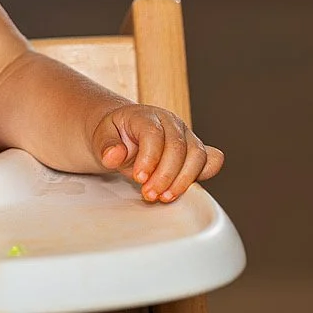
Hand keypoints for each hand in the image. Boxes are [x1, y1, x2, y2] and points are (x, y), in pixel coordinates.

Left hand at [94, 104, 223, 202]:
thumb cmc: (115, 136)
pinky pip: (211, 161)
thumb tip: (113, 155)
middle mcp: (170, 123)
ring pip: (198, 156)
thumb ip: (106, 146)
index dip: (149, 159)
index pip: (154, 135)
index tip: (139, 178)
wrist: (124, 134)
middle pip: (178, 147)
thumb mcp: (101, 137)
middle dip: (165, 176)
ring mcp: (186, 135)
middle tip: (149, 194)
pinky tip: (183, 188)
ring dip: (183, 181)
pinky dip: (203, 176)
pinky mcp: (196, 150)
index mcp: (146, 116)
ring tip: (164, 197)